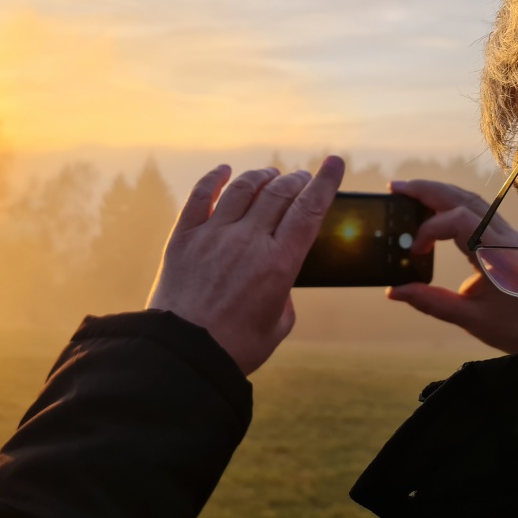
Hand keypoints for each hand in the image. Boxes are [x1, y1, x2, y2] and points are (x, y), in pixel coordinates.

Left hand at [147, 157, 344, 375]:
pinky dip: (214, 179)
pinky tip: (224, 171)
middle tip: (300, 177)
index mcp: (279, 263)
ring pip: (242, 189)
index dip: (325, 182)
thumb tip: (280, 284)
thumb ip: (285, 298)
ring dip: (261, 177)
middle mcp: (248, 241)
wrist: (183, 355)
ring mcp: (213, 235)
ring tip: (270, 175)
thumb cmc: (234, 347)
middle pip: (278, 193)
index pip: (309, 210)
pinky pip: (199, 196)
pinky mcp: (183, 238)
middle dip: (295, 180)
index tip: (334, 163)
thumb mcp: (278, 327)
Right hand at [386, 179, 517, 354]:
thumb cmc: (517, 327)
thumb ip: (431, 302)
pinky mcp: (505, 238)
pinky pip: (477, 209)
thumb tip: (395, 291)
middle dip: (426, 190)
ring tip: (409, 191)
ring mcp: (506, 234)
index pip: (458, 221)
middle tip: (395, 187)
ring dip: (438, 191)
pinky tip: (434, 205)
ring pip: (470, 199)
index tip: (415, 250)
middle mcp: (502, 237)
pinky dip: (451, 201)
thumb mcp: (471, 319)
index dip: (430, 229)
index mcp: (496, 255)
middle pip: (462, 198)